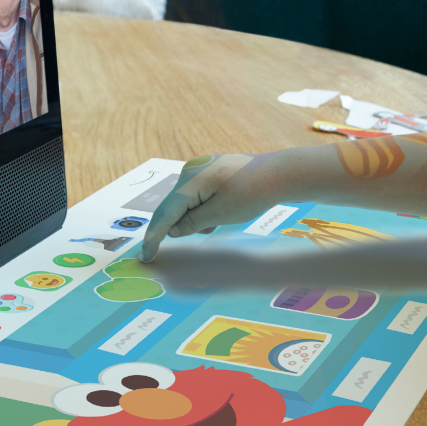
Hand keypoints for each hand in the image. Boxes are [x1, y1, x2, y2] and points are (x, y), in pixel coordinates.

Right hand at [140, 154, 276, 261]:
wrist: (280, 173)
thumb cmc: (253, 193)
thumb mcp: (220, 214)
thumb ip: (191, 224)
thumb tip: (172, 230)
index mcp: (190, 180)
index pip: (164, 214)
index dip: (153, 238)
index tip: (146, 257)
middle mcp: (190, 171)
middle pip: (172, 207)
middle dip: (178, 227)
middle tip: (187, 240)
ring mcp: (200, 168)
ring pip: (186, 203)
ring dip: (194, 219)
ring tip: (219, 221)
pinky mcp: (210, 171)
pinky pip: (197, 196)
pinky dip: (203, 210)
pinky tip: (220, 215)